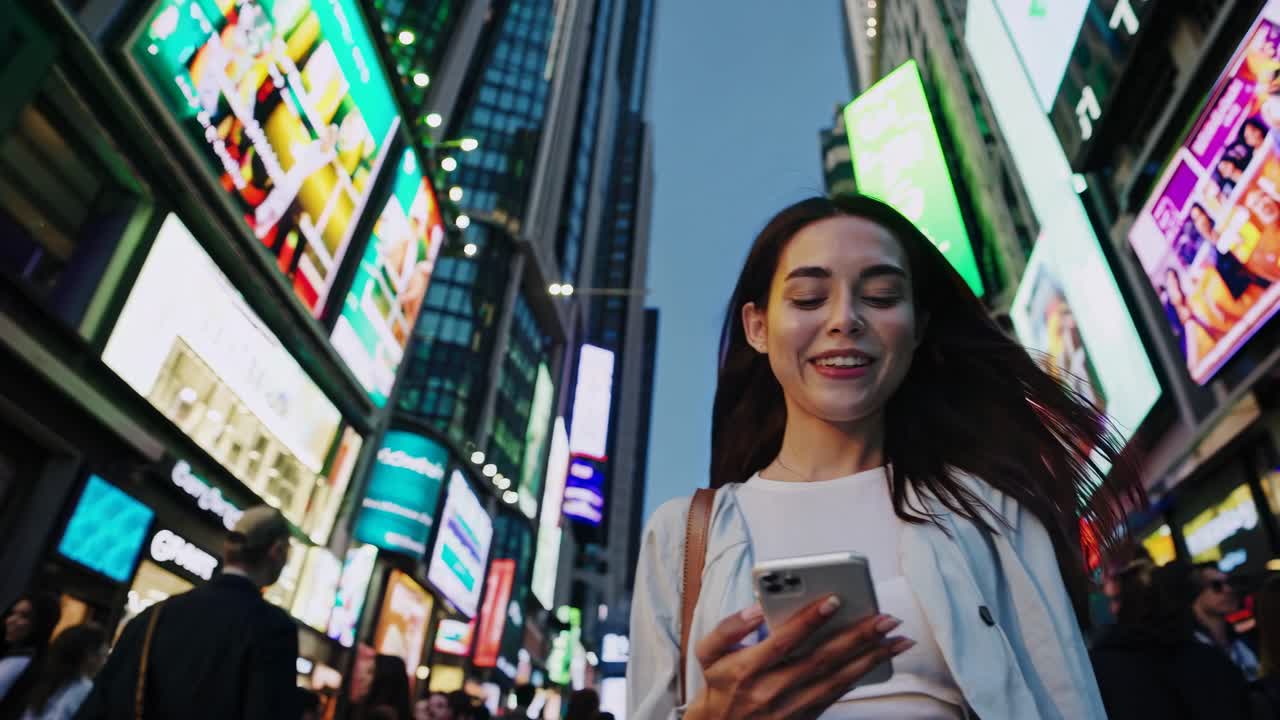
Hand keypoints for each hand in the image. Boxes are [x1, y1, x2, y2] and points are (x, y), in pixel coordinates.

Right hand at [685, 595, 913, 719]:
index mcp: (748, 669)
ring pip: (837, 679)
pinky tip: (881, 659)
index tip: (834, 600)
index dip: (810, 620)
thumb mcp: (707, 652)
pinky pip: (839, 694)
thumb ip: (728, 627)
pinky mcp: (807, 715)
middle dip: (857, 638)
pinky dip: (862, 675)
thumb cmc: (719, 685)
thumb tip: (757, 608)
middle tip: (885, 618)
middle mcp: (773, 690)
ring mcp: (793, 706)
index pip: (784, 641)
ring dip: (871, 657)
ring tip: (896, 638)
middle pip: (821, 660)